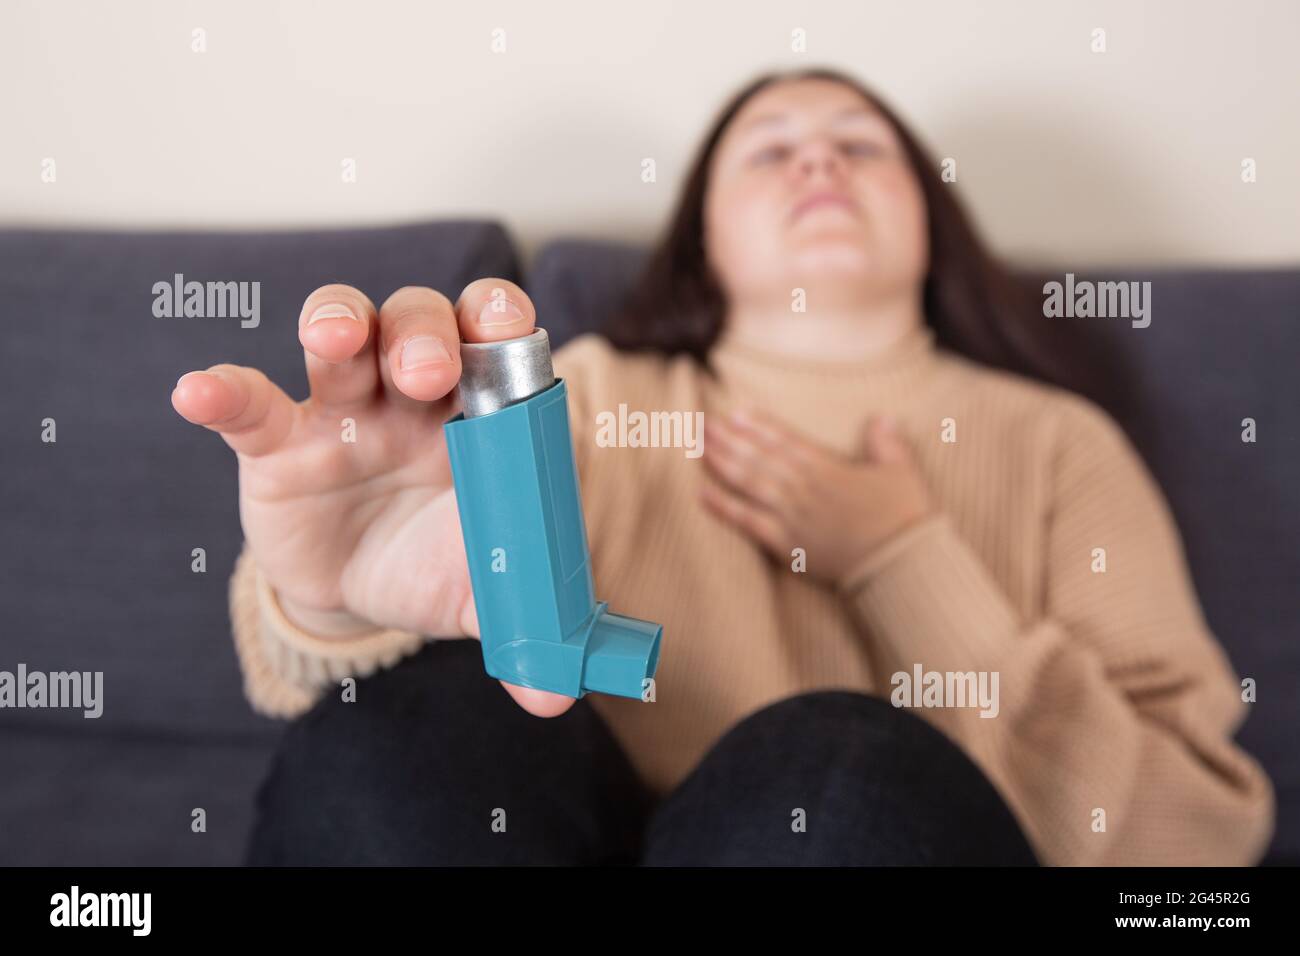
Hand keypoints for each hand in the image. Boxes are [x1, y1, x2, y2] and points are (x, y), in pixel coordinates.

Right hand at [171, 279, 575, 716]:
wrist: (367, 597)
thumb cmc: (438, 566)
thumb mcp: (484, 593)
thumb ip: (524, 623)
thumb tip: (555, 699)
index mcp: (480, 409)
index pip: (494, 335)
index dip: (498, 316)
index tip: (506, 326)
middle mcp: (414, 392)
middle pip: (417, 323)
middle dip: (423, 334)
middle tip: (428, 372)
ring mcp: (345, 411)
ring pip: (341, 334)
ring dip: (337, 323)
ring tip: (335, 338)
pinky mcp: (280, 445)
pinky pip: (251, 406)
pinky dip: (224, 393)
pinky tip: (198, 394)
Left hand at [700, 407, 934, 583]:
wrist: (901, 565)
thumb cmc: (905, 518)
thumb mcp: (902, 472)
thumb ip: (887, 443)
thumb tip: (883, 417)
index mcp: (828, 468)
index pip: (785, 440)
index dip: (759, 425)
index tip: (736, 412)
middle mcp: (804, 488)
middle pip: (758, 457)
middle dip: (728, 438)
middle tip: (701, 423)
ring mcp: (792, 516)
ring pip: (748, 483)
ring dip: (720, 462)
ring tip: (697, 446)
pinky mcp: (786, 545)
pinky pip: (747, 523)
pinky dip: (723, 508)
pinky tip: (701, 493)